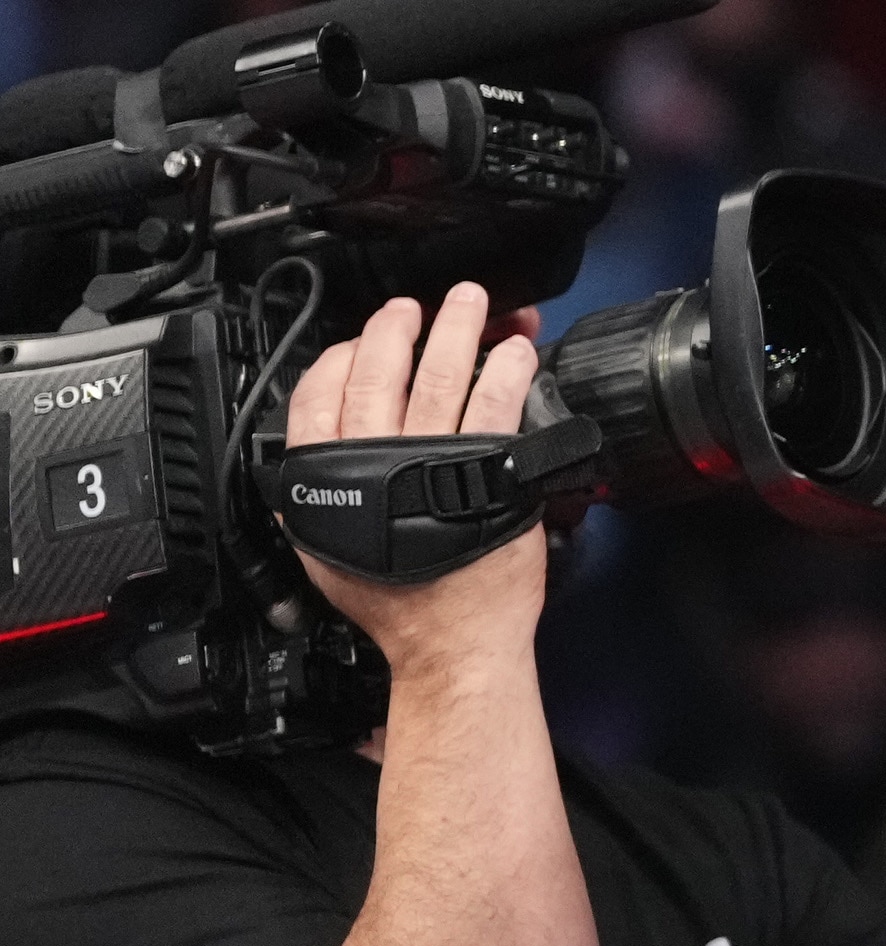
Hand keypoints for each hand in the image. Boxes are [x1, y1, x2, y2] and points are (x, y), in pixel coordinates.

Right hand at [286, 285, 544, 682]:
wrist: (451, 641)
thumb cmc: (400, 605)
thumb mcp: (328, 549)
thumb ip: (318, 496)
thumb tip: (312, 454)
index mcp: (328, 480)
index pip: (317, 397)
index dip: (340, 358)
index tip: (360, 340)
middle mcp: (375, 462)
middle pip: (377, 374)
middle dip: (394, 329)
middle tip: (411, 307)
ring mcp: (433, 461)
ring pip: (439, 378)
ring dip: (455, 332)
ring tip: (468, 304)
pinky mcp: (487, 469)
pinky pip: (495, 406)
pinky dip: (505, 372)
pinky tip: (514, 351)